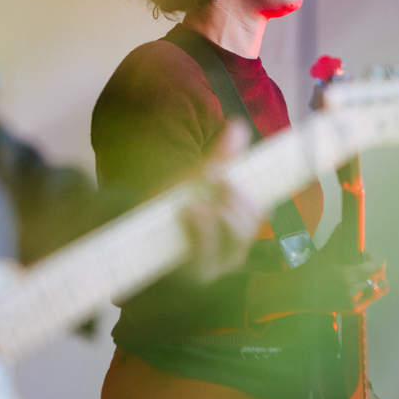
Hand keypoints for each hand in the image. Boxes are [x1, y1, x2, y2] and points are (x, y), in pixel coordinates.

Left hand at [182, 121, 264, 282]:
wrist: (137, 237)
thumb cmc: (171, 208)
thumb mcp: (196, 179)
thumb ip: (221, 157)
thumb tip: (239, 125)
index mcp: (240, 224)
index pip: (262, 206)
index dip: (258, 186)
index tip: (240, 170)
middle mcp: (236, 246)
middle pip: (254, 216)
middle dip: (236, 192)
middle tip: (214, 175)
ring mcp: (221, 261)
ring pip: (238, 231)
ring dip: (220, 208)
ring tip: (195, 200)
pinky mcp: (202, 273)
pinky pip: (212, 248)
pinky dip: (202, 225)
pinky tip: (187, 211)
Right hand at [296, 223, 387, 313]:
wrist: (298, 293)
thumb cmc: (311, 271)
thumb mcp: (325, 253)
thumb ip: (338, 238)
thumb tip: (344, 224)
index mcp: (350, 276)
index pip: (378, 267)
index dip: (373, 258)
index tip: (362, 255)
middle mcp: (355, 292)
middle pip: (381, 279)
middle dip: (375, 269)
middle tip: (362, 264)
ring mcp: (355, 303)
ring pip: (379, 290)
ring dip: (375, 281)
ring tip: (362, 275)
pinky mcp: (353, 310)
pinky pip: (371, 299)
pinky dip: (369, 290)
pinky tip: (357, 284)